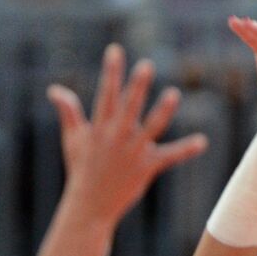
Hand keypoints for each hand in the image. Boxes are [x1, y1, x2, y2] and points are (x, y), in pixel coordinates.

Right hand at [50, 44, 207, 225]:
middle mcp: (116, 137)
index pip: (105, 94)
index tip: (115, 50)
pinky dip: (185, 150)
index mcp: (99, 127)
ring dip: (162, 111)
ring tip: (173, 95)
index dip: (111, 71)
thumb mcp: (73, 139)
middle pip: (129, 107)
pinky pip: (169, 156)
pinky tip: (202, 141)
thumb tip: (54, 89)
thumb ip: (68, 112)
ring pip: (151, 127)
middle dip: (136, 86)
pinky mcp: (146, 167)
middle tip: (146, 65)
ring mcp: (132, 152)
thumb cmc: (81, 169)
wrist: (89, 205)